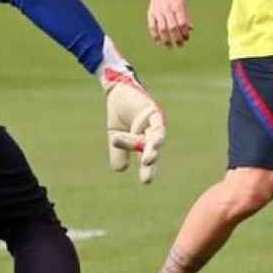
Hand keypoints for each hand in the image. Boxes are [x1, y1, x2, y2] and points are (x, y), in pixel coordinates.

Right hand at [100, 39, 165, 183]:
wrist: (116, 91)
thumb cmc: (119, 113)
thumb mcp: (115, 136)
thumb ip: (118, 152)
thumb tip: (121, 170)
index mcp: (144, 141)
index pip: (148, 157)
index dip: (148, 169)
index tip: (145, 181)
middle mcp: (152, 133)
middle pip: (154, 149)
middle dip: (151, 162)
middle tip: (147, 178)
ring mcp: (154, 122)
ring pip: (157, 137)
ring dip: (153, 148)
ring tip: (148, 159)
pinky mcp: (153, 111)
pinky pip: (156, 122)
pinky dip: (154, 130)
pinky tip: (152, 138)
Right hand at [147, 0, 191, 47]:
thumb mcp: (184, 3)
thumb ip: (187, 16)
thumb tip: (190, 29)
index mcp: (177, 6)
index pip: (182, 23)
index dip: (184, 32)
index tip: (186, 38)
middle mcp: (167, 9)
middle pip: (172, 27)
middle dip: (177, 38)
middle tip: (180, 45)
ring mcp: (158, 11)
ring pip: (162, 28)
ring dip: (166, 39)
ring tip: (169, 46)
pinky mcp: (151, 13)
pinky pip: (152, 26)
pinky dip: (155, 35)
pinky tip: (159, 42)